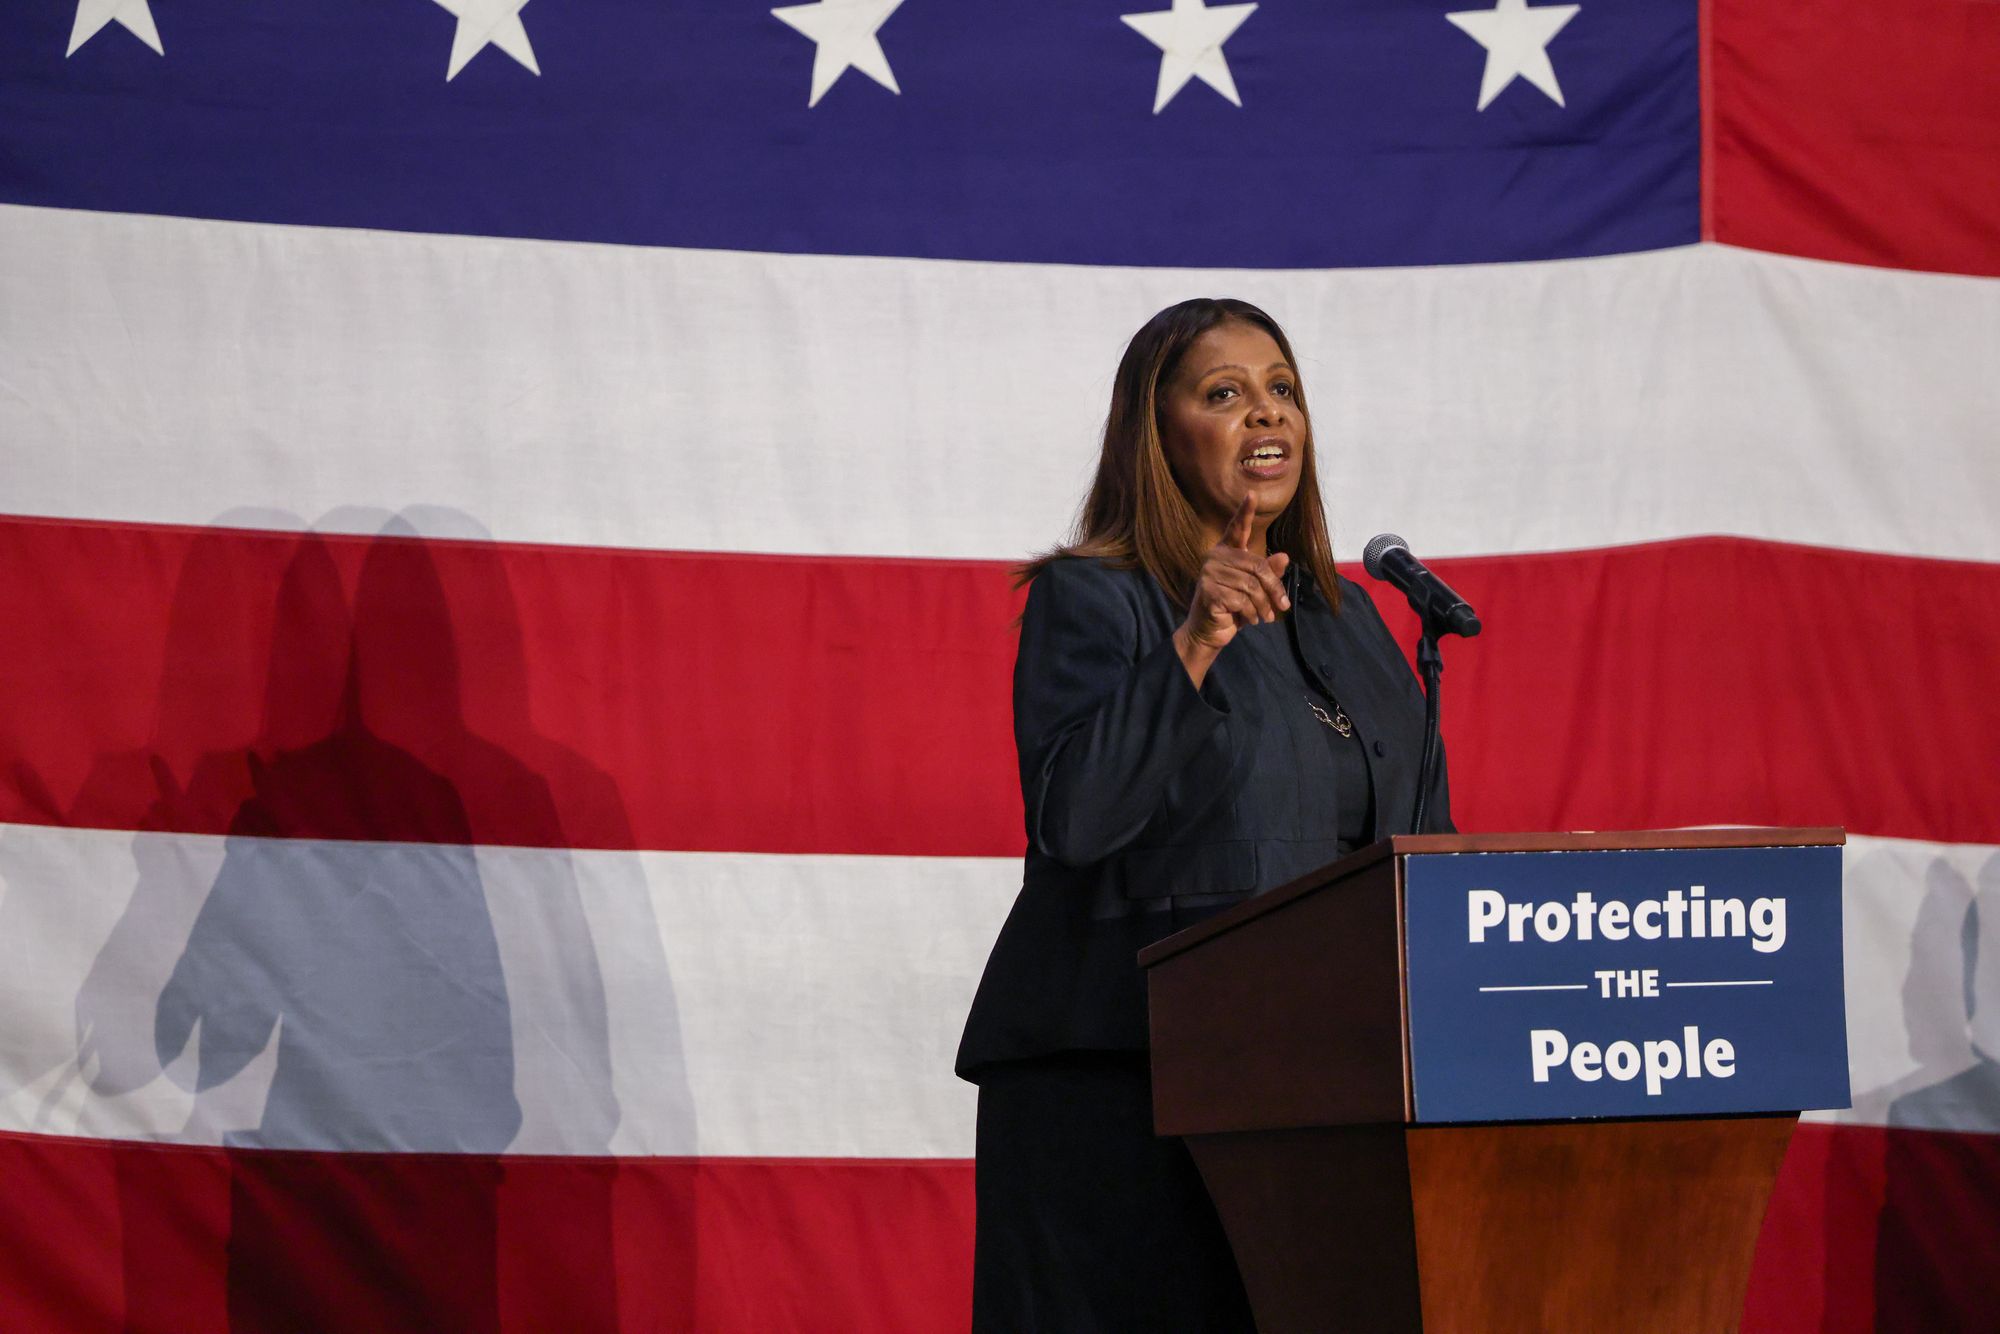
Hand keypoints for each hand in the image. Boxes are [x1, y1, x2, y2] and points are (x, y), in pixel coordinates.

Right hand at [1174, 493, 1290, 684]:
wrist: (1209, 632)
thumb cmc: (1233, 607)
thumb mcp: (1255, 590)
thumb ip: (1268, 573)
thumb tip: (1284, 556)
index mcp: (1226, 552)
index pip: (1237, 528)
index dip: (1245, 511)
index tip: (1252, 493)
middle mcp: (1215, 558)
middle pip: (1258, 566)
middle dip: (1274, 589)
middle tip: (1283, 606)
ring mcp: (1209, 574)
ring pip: (1251, 586)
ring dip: (1263, 605)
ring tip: (1265, 617)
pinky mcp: (1209, 592)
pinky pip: (1241, 600)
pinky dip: (1251, 613)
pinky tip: (1250, 620)